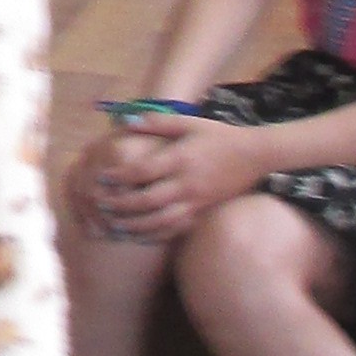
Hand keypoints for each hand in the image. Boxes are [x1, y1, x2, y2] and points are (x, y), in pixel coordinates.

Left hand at [92, 113, 260, 243]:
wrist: (255, 155)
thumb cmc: (218, 135)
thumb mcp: (189, 122)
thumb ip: (157, 121)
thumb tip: (125, 121)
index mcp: (181, 158)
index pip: (143, 171)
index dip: (119, 177)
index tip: (102, 178)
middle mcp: (187, 183)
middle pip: (148, 201)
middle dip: (121, 205)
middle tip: (100, 204)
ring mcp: (196, 201)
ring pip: (160, 221)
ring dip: (134, 226)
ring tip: (113, 225)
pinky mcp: (202, 213)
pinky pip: (176, 229)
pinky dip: (155, 235)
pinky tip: (137, 235)